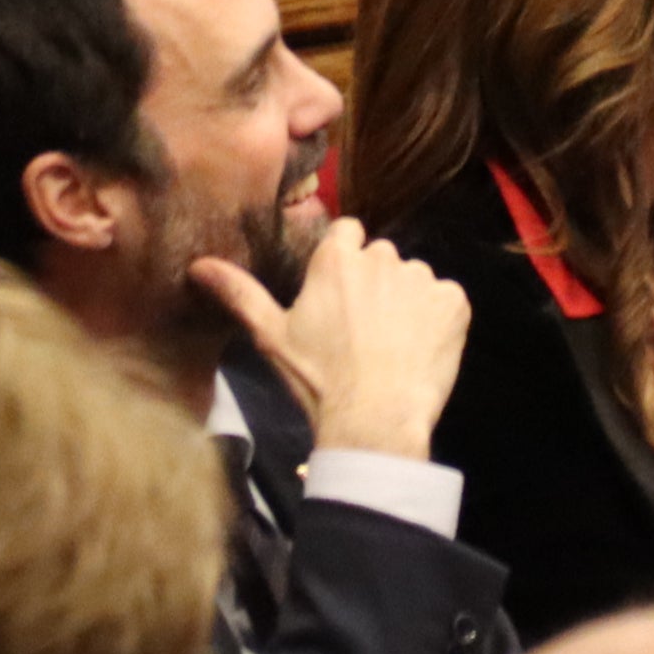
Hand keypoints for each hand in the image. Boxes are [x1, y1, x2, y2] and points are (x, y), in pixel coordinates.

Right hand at [194, 218, 468, 459]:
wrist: (374, 420)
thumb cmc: (318, 380)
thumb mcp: (271, 337)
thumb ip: (240, 293)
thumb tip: (199, 264)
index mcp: (337, 259)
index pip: (347, 232)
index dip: (344, 262)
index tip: (339, 295)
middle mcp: (382, 256)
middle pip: (380, 258)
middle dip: (374, 285)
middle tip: (362, 331)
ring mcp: (423, 277)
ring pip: (413, 280)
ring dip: (406, 303)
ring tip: (390, 347)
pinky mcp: (455, 302)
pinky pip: (446, 301)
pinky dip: (437, 321)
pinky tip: (418, 351)